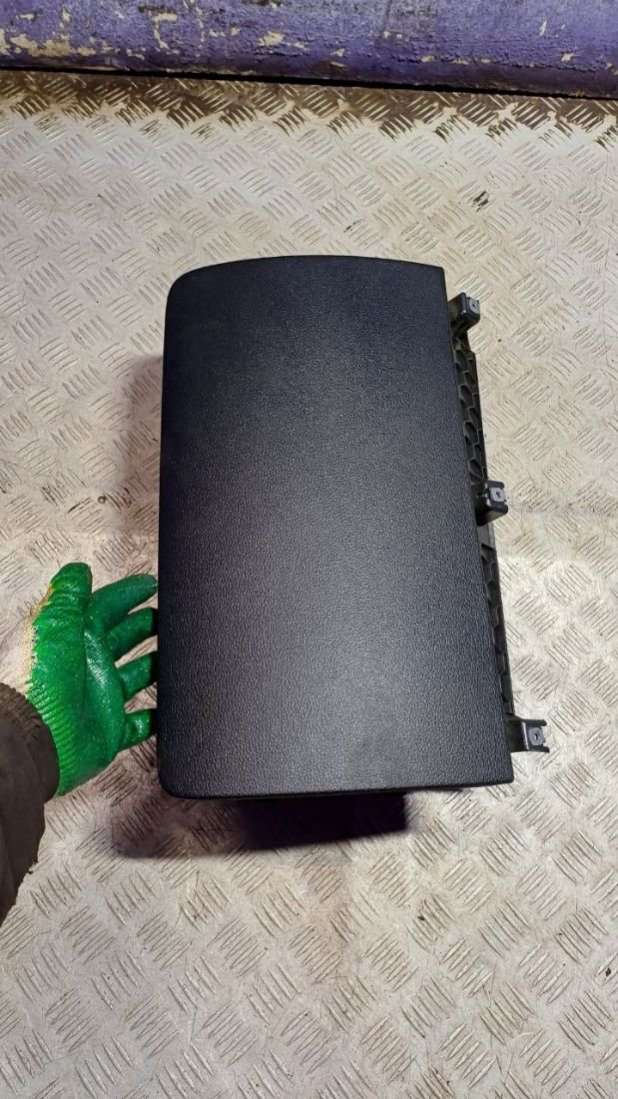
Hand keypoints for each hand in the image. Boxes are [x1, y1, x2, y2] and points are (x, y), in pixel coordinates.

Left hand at [27, 563, 156, 794]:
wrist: (36, 739)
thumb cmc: (38, 683)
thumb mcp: (51, 622)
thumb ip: (69, 593)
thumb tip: (79, 569)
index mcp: (74, 637)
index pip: (105, 607)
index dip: (128, 594)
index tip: (149, 585)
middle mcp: (87, 665)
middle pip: (122, 637)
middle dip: (144, 624)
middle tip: (167, 615)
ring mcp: (100, 698)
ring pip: (135, 675)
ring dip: (155, 664)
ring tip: (175, 654)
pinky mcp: (109, 730)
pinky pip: (139, 724)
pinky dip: (156, 717)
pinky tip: (168, 708)